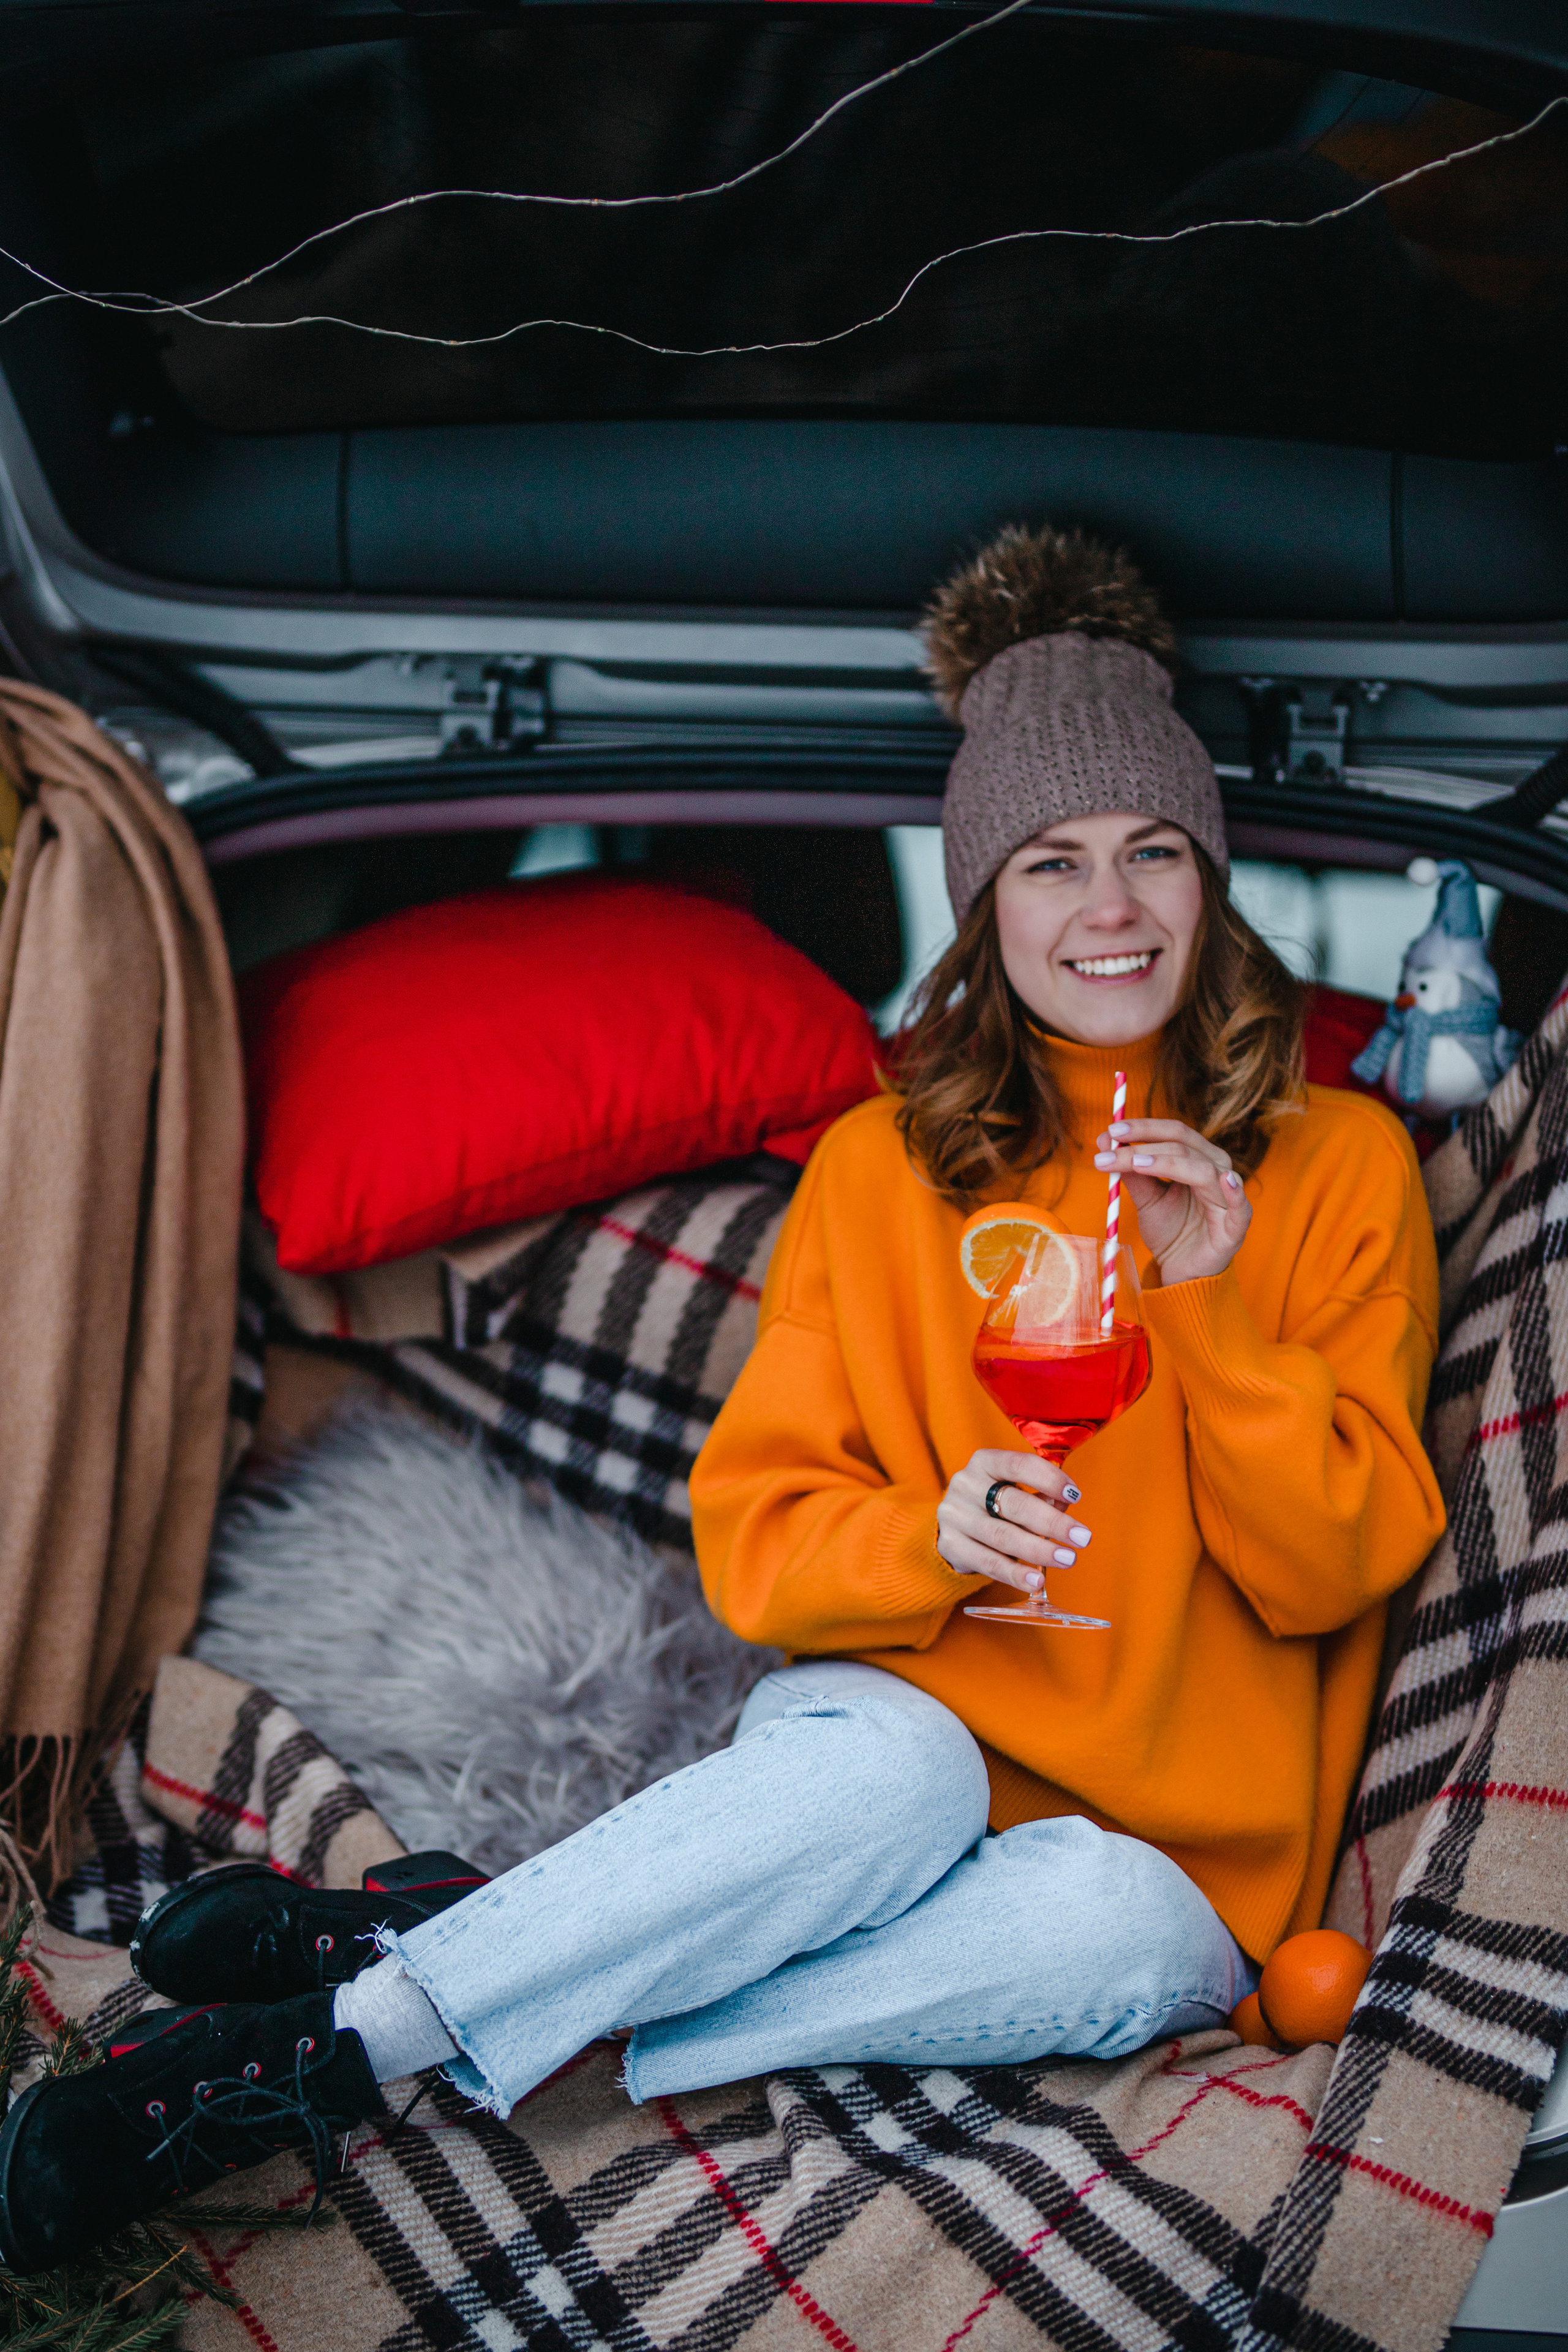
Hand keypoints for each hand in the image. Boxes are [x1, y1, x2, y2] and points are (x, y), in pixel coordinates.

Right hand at [935, 1448, 1092, 1596]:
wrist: (955, 1526)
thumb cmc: (996, 1504)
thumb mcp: (1016, 1491)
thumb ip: (1041, 1496)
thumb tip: (1064, 1505)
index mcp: (984, 1462)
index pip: (1019, 1465)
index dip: (1050, 1479)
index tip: (1075, 1496)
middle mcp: (965, 1484)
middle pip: (1014, 1504)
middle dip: (1053, 1522)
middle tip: (1082, 1537)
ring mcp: (954, 1516)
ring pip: (1003, 1536)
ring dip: (1040, 1550)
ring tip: (1067, 1559)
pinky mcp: (950, 1545)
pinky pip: (988, 1563)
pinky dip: (1015, 1574)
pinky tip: (1036, 1581)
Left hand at [1093, 1118, 1250, 1284]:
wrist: (1181, 1270)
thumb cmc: (1170, 1230)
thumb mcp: (1146, 1199)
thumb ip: (1131, 1172)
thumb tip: (1105, 1140)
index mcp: (1197, 1159)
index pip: (1174, 1133)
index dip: (1145, 1128)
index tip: (1111, 1130)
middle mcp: (1216, 1170)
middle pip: (1184, 1146)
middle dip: (1146, 1143)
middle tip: (1112, 1145)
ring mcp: (1228, 1196)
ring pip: (1202, 1170)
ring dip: (1167, 1163)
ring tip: (1136, 1163)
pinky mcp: (1235, 1226)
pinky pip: (1240, 1206)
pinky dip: (1235, 1192)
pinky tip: (1224, 1180)